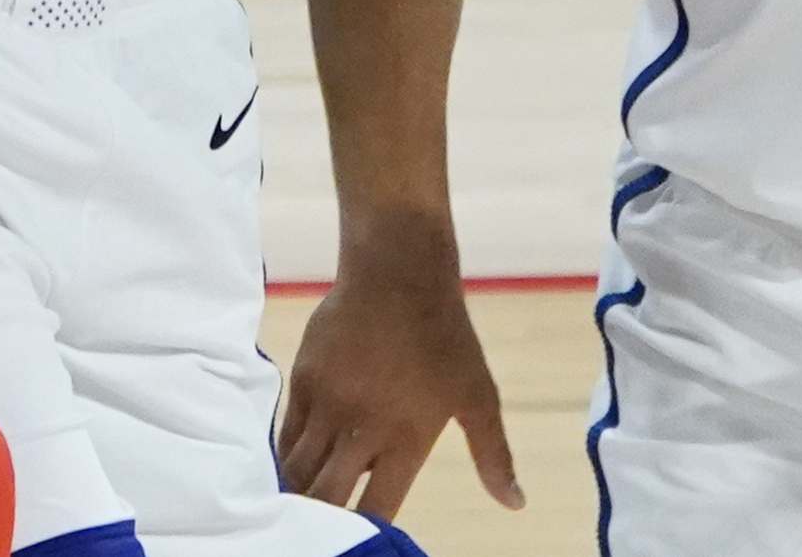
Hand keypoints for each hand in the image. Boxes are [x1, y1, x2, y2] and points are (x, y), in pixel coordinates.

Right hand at [276, 235, 524, 521]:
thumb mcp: (478, 395)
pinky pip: (286, 434)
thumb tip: (515, 504)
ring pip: (299, 468)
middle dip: (319, 519)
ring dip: (297, 491)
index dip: (365, 530)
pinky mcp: (304, 380)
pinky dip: (286, 457)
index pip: (376, 507)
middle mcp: (361, 429)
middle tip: (316, 530)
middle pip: (325, 495)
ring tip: (296, 507)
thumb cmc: (444, 336)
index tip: (359, 536)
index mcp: (405, 439)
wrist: (397, 272)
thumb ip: (493, 455)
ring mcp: (327, 404)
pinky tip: (289, 468)